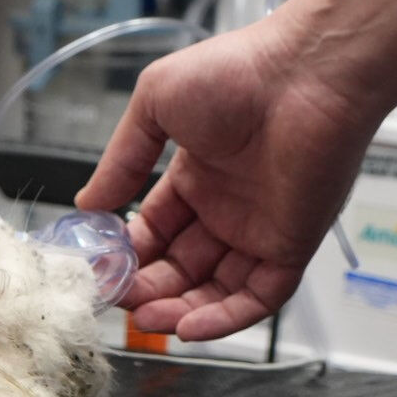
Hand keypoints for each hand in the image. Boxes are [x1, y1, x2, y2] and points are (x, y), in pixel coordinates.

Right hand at [75, 17, 380, 340]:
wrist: (309, 70)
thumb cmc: (237, 71)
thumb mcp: (154, 104)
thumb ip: (121, 160)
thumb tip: (87, 204)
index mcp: (195, 175)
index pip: (153, 231)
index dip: (126, 253)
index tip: (98, 267)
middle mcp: (227, 207)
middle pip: (180, 266)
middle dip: (145, 287)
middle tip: (116, 298)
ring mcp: (260, 228)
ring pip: (215, 289)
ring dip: (178, 310)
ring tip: (144, 318)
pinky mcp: (292, 244)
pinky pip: (258, 297)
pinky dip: (224, 319)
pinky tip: (188, 326)